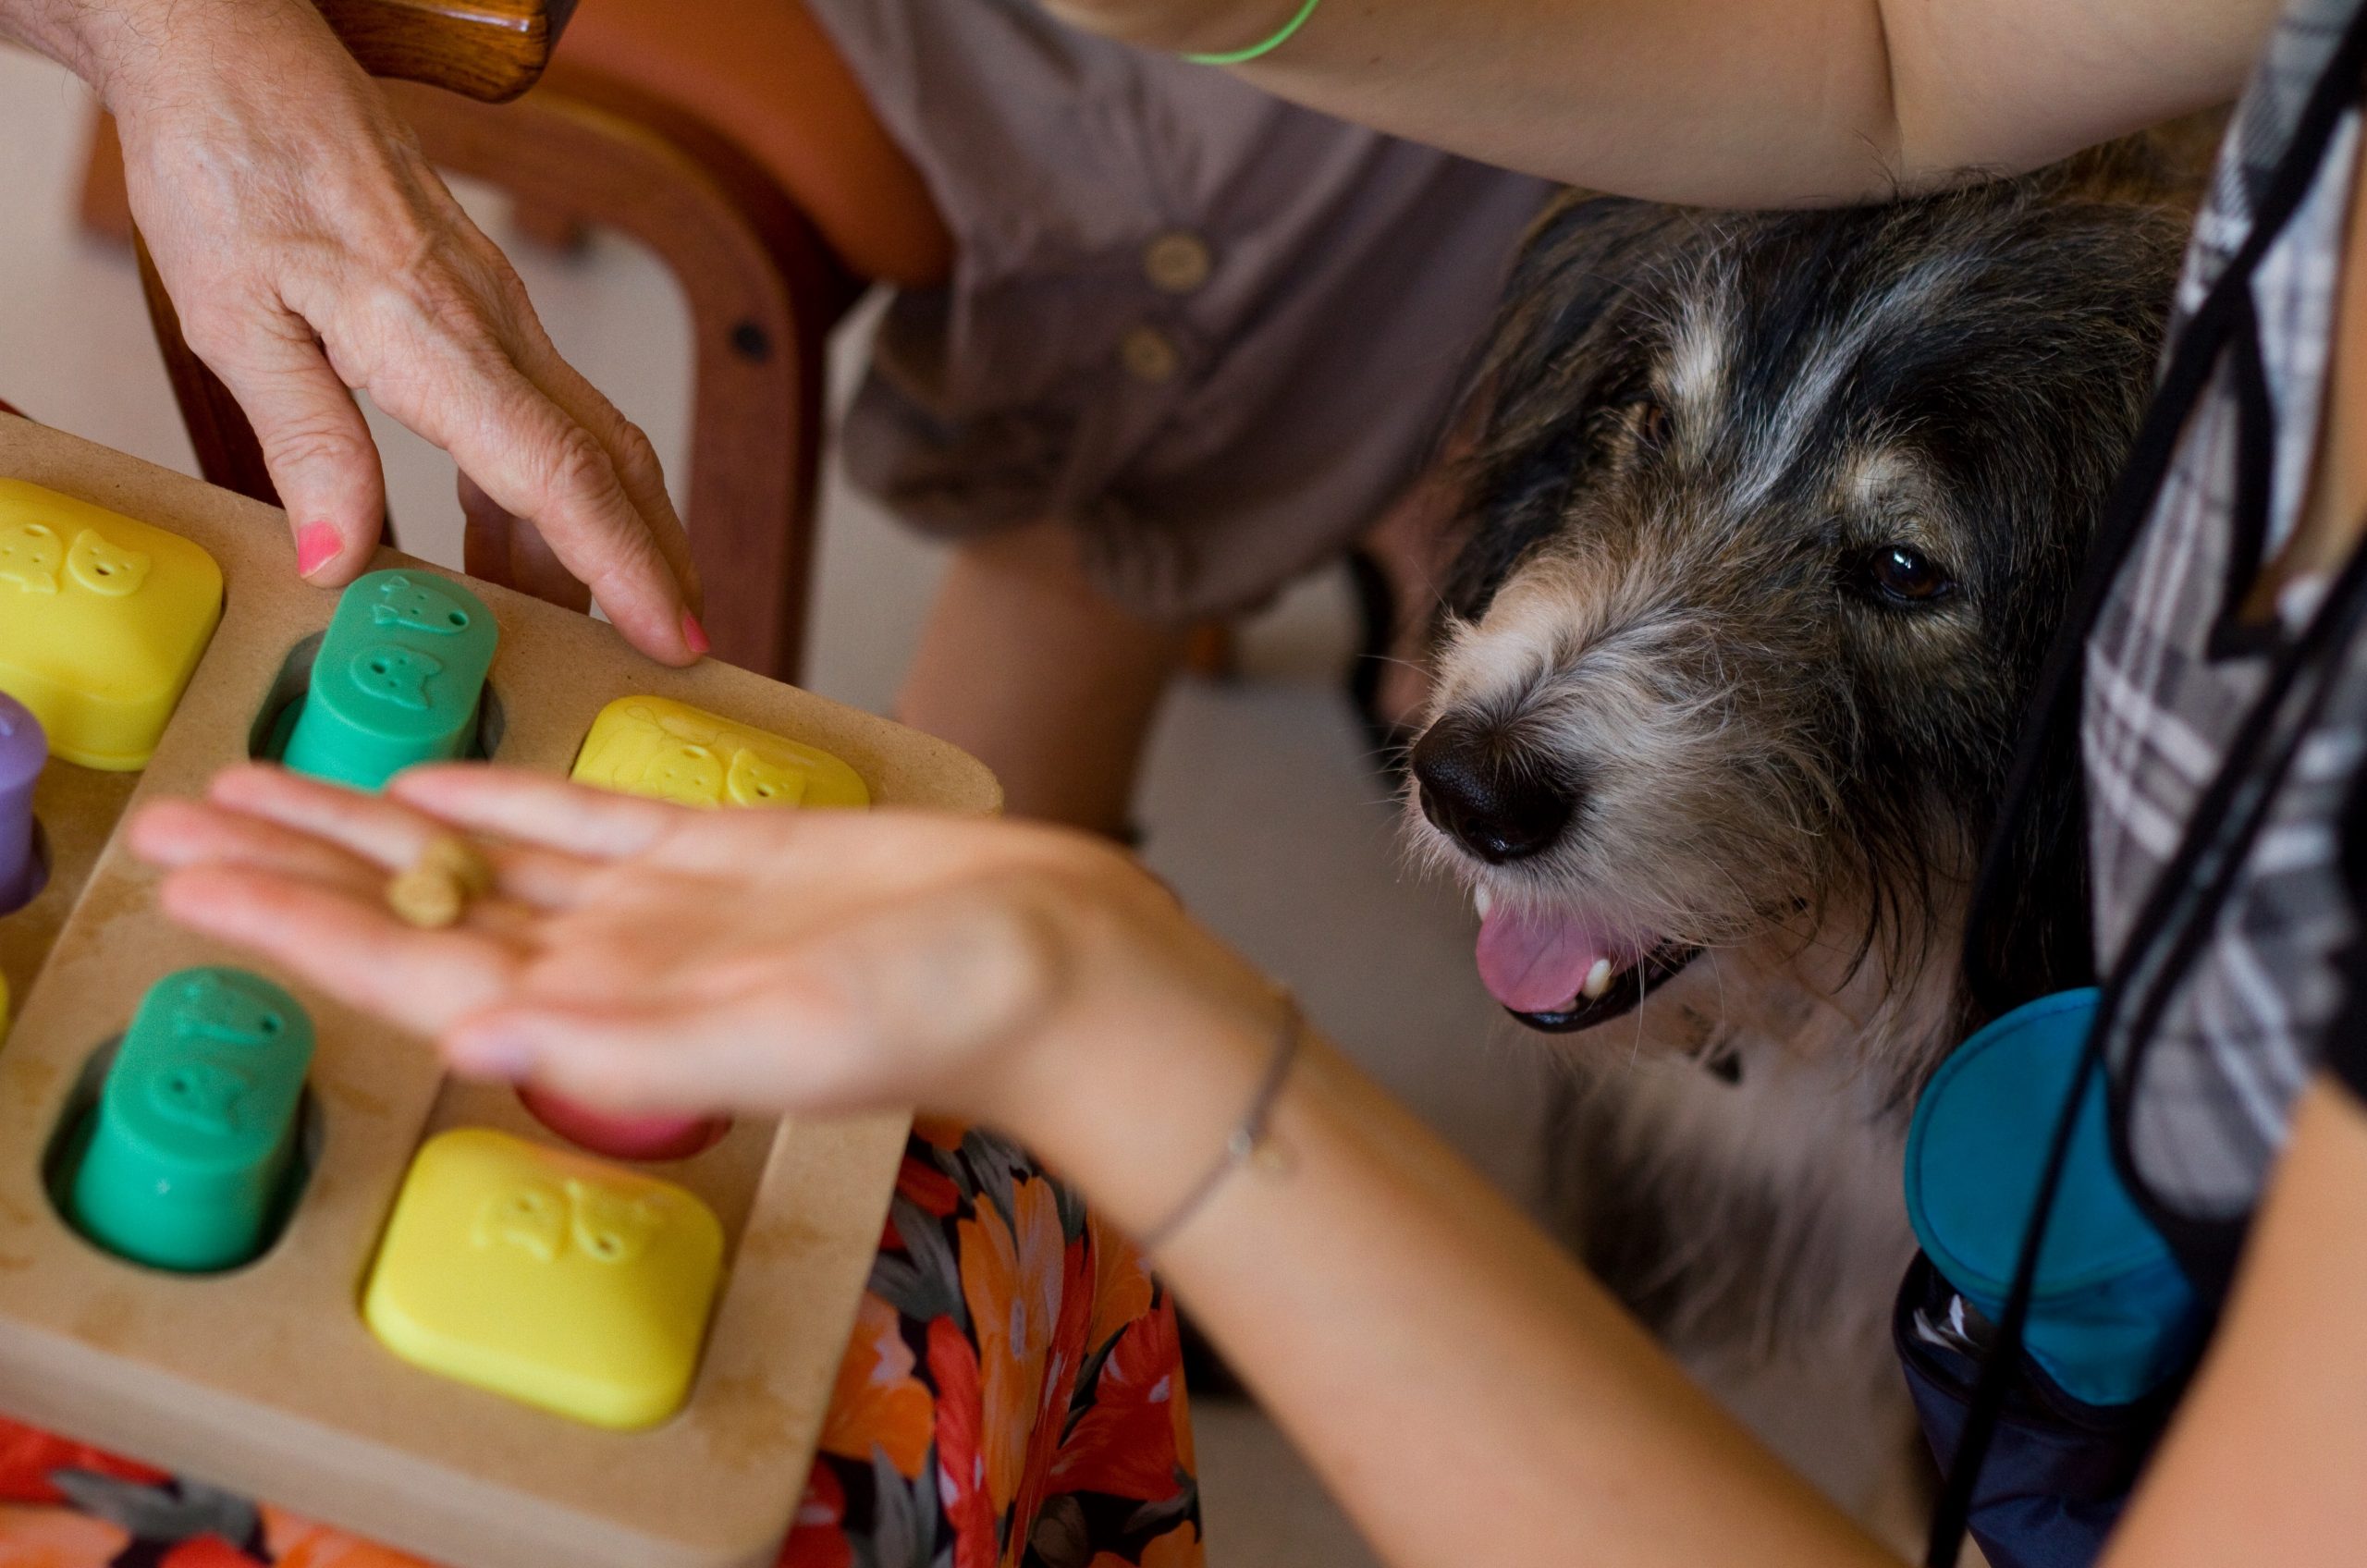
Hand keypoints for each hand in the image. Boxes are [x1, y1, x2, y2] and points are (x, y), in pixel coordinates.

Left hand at [85, 0, 704, 661]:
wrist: (234, 56)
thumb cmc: (226, 166)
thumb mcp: (233, 318)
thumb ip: (304, 440)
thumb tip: (340, 556)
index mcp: (434, 333)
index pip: (558, 470)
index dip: (620, 561)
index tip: (667, 629)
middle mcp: (492, 323)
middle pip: (610, 460)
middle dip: (657, 560)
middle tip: (682, 646)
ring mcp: (498, 313)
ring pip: (589, 440)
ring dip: (609, 536)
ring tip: (599, 625)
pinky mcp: (483, 309)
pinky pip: (543, 415)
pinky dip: (550, 495)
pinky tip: (514, 551)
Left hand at [127, 766, 1274, 1132]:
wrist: (1058, 959)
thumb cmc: (951, 1011)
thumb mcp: (791, 1030)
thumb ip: (636, 1044)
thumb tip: (475, 1038)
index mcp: (616, 1018)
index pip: (416, 969)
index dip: (300, 927)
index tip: (197, 886)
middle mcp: (615, 967)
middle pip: (420, 909)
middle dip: (296, 870)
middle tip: (174, 824)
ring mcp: (662, 909)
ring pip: (481, 858)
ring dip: (370, 824)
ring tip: (267, 785)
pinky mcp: (721, 854)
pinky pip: (582, 821)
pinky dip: (502, 796)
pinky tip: (435, 777)